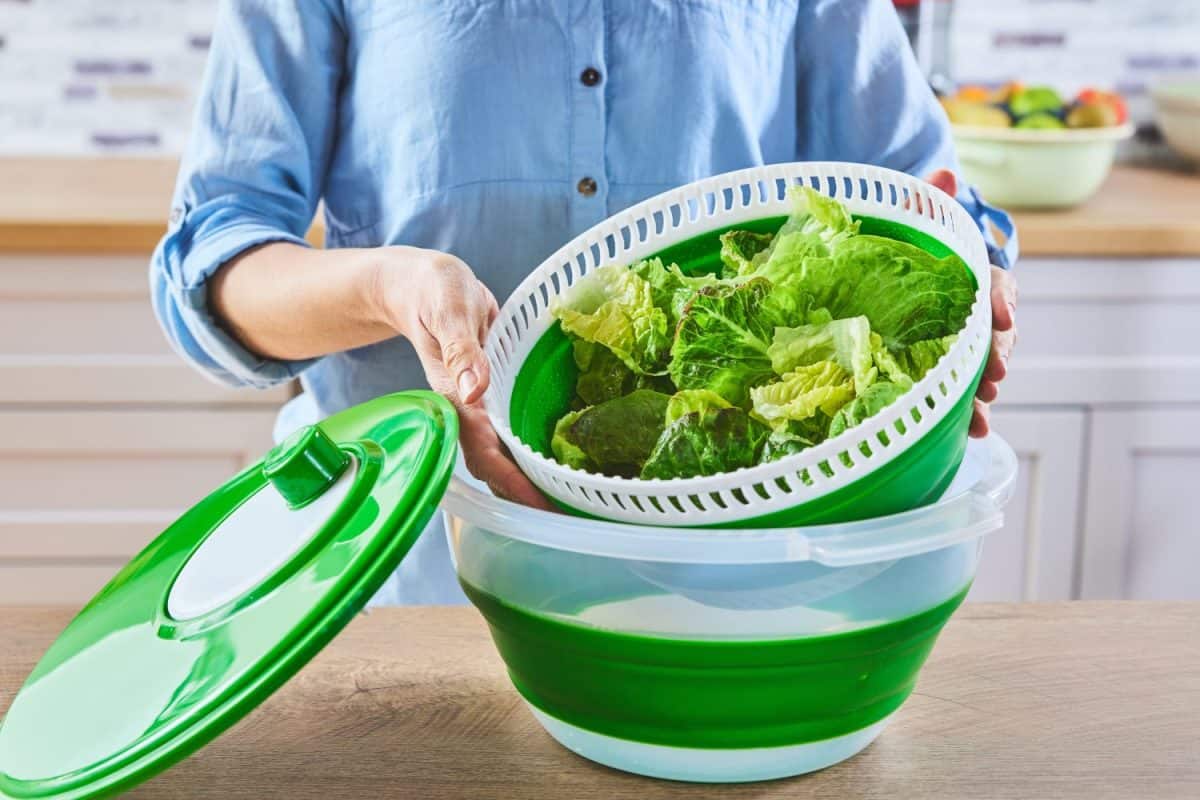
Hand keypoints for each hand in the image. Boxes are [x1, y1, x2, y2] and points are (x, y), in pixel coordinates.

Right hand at [373, 248, 552, 508]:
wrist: (418, 286)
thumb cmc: (432, 292)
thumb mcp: (447, 310)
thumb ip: (461, 348)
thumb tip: (474, 391)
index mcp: (455, 398)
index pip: (483, 453)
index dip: (512, 482)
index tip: (541, 505)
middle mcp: (468, 409)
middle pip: (497, 465)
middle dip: (529, 493)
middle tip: (574, 513)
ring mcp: (480, 405)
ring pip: (505, 452)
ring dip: (533, 475)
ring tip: (575, 497)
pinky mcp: (492, 394)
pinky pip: (512, 429)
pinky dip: (533, 447)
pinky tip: (561, 456)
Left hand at [923, 170, 1016, 437]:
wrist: (878, 274)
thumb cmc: (902, 246)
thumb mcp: (910, 222)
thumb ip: (927, 202)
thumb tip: (944, 172)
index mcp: (969, 274)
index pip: (993, 284)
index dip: (999, 300)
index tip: (1003, 317)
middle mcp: (972, 310)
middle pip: (995, 332)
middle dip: (996, 354)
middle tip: (992, 376)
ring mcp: (960, 342)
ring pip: (981, 365)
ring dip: (983, 391)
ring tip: (981, 415)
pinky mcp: (941, 368)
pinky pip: (960, 391)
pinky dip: (968, 413)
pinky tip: (973, 433)